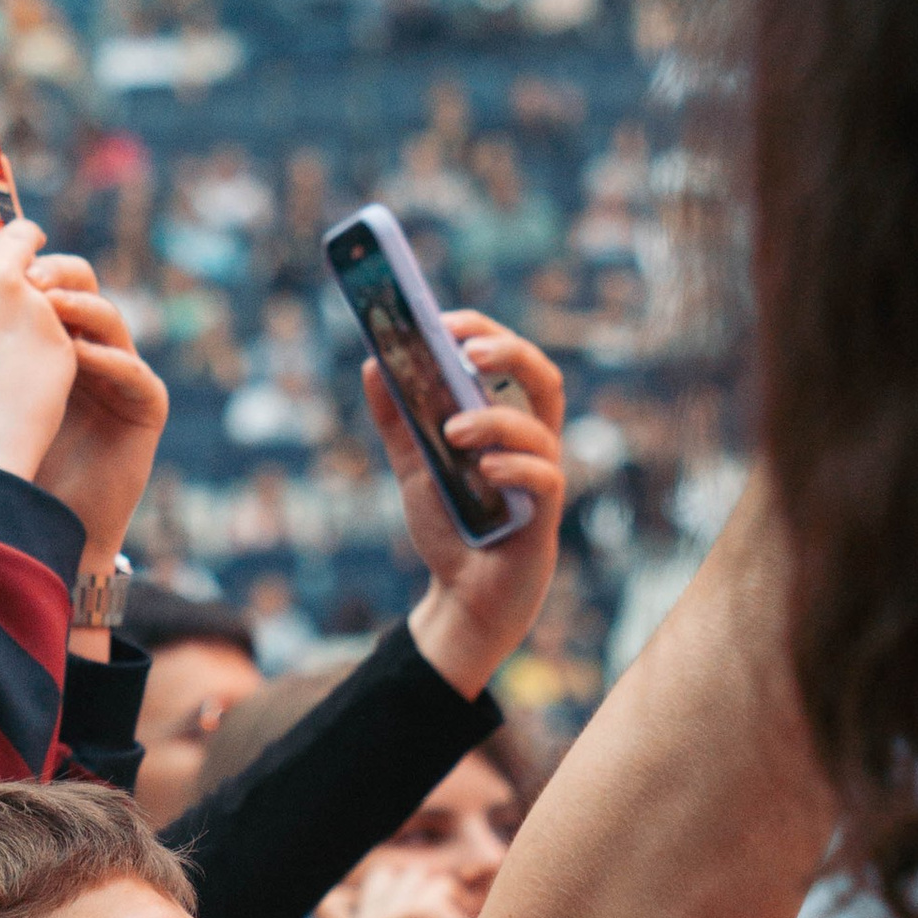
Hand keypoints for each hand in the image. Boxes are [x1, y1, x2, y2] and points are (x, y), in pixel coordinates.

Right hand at [0, 113, 75, 475]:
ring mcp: (31, 303)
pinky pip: (66, 328)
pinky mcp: (63, 333)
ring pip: (50, 277)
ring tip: (27, 348)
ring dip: (45, 296)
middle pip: (16, 234)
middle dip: (21, 249)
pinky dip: (54, 351)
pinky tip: (37, 388)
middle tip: (19, 280)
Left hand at [32, 267, 167, 579]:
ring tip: (47, 303)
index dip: (23, 264)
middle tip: (24, 276)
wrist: (33, 526)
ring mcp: (119, 376)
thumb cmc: (4, 467)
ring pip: (109, 320)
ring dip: (80, 306)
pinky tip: (78, 355)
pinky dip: (109, 359)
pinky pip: (135, 372)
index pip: (42, 285)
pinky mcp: (146, 407)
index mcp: (46, 342)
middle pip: (81, 288)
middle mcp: (86, 350)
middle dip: (55, 273)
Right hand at [314, 851, 475, 917]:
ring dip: (430, 892)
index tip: (378, 904)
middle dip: (401, 888)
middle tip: (424, 915)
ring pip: (411, 876)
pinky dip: (454, 899)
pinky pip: (440, 885)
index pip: (327, 905)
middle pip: (378, 878)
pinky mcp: (422, 911)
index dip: (350, 896)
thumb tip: (343, 911)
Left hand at [368, 315, 566, 698]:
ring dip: (494, 420)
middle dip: (509, 353)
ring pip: (539, 429)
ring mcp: (542, 477)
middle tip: (468, 349)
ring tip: (451, 432)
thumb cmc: (452, 526)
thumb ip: (397, 419)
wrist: (462, 597)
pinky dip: (512, 468)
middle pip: (543, 377)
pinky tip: (482, 471)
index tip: (445, 321)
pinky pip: (543, 479)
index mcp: (505, 419)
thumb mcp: (414, 466)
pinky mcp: (544, 516)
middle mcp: (531, 441)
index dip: (484, 330)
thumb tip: (373, 362)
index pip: (509, 360)